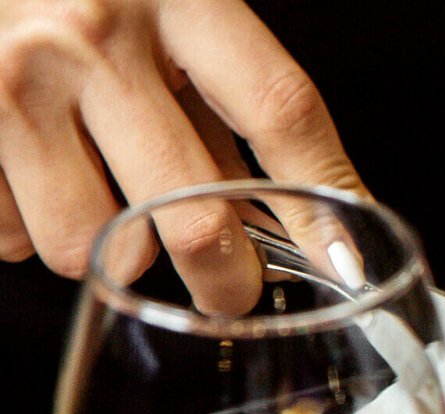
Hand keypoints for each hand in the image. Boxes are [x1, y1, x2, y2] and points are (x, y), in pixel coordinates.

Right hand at [0, 0, 364, 312]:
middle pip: (193, 215)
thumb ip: (219, 105)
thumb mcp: (166, 12)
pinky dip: (32, 230)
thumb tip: (289, 221)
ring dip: (112, 251)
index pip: (280, 114)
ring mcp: (16, 80)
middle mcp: (92, 35)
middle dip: (225, 281)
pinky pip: (15, 236)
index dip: (323, 204)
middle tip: (230, 290)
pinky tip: (36, 181)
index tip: (347, 265)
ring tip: (105, 203)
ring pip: (96, 247)